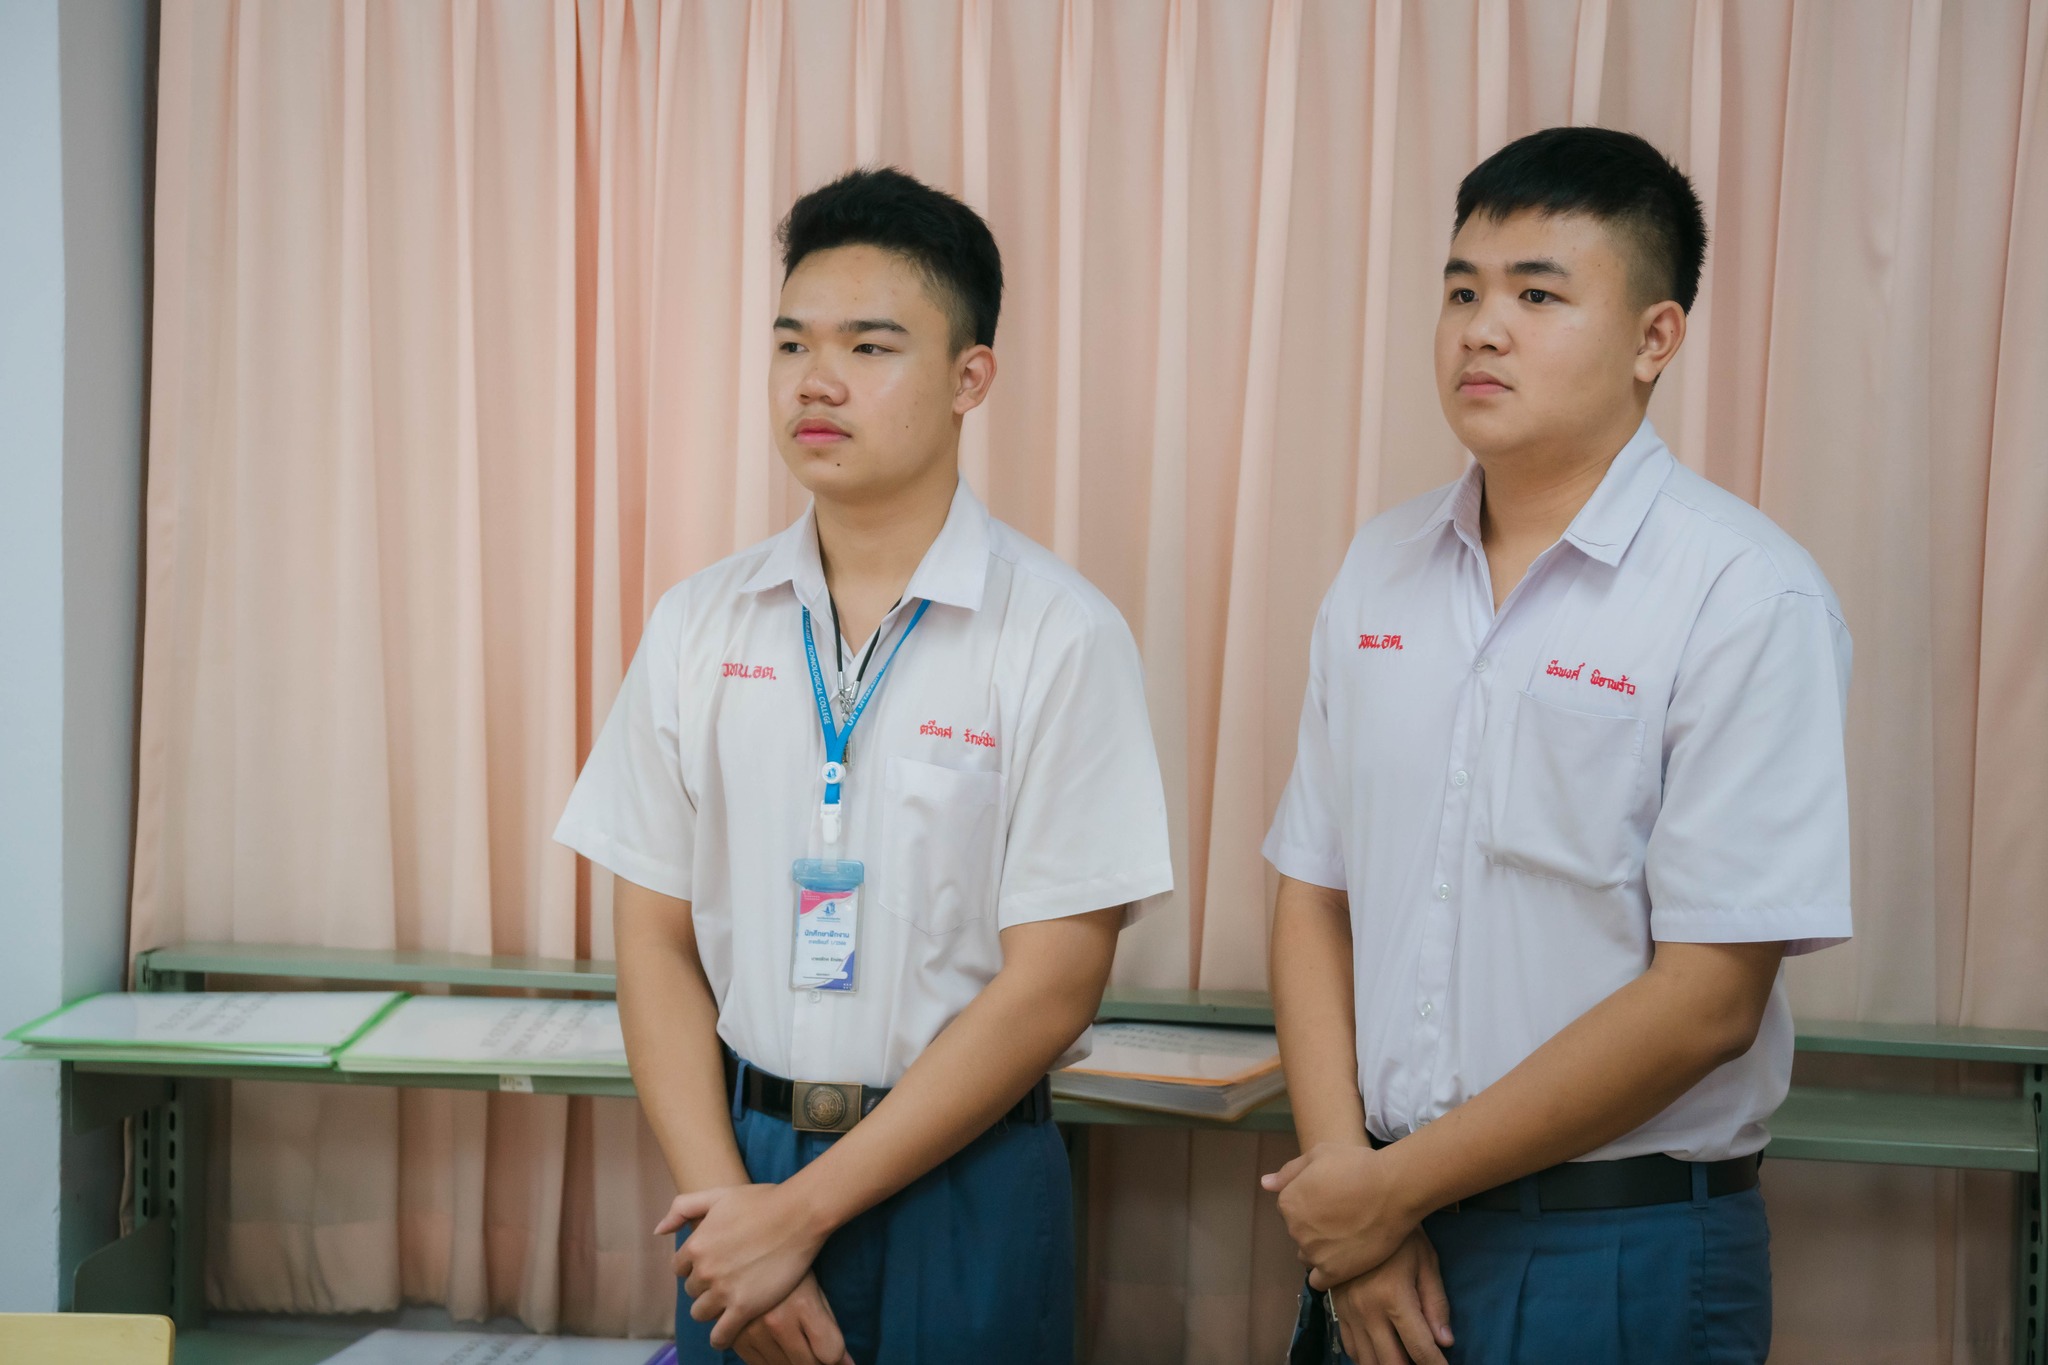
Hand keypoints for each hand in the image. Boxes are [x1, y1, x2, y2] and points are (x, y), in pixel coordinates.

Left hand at [659, 1183, 829, 1349]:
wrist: (799, 1214)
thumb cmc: (762, 1201)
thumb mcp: (718, 1195)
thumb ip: (683, 1208)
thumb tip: (658, 1231)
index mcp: (696, 1245)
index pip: (680, 1268)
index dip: (696, 1267)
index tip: (713, 1265)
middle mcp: (705, 1270)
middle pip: (692, 1291)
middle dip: (706, 1287)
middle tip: (727, 1280)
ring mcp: (724, 1291)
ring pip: (701, 1313)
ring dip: (712, 1309)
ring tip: (729, 1303)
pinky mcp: (744, 1307)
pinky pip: (721, 1335)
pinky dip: (721, 1338)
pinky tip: (728, 1332)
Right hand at [729, 1272, 853, 1364]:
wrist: (745, 1250)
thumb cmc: (790, 1270)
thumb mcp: (815, 1292)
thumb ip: (829, 1330)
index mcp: (803, 1304)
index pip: (830, 1353)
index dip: (837, 1357)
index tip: (834, 1354)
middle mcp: (777, 1320)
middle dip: (816, 1361)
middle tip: (813, 1346)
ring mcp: (753, 1330)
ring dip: (792, 1361)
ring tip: (792, 1339)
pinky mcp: (735, 1337)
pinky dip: (771, 1360)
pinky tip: (774, 1342)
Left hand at [1262, 1143, 1421, 1289]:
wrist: (1392, 1189)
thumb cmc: (1356, 1165)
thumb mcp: (1319, 1155)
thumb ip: (1289, 1172)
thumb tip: (1265, 1184)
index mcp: (1288, 1202)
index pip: (1291, 1210)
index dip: (1312, 1204)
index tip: (1332, 1200)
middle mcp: (1295, 1230)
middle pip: (1300, 1233)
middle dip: (1316, 1227)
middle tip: (1344, 1218)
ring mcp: (1313, 1253)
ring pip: (1309, 1256)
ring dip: (1321, 1251)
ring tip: (1347, 1239)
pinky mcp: (1333, 1272)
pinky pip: (1319, 1281)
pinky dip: (1327, 1273)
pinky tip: (1343, 1262)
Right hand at [1327, 1229, 1452, 1363]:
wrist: (1359, 1209)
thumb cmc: (1402, 1234)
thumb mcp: (1426, 1262)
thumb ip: (1436, 1303)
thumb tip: (1445, 1341)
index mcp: (1394, 1297)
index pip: (1419, 1347)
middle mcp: (1367, 1309)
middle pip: (1391, 1362)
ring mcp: (1348, 1310)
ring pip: (1366, 1359)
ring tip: (1403, 1362)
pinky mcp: (1337, 1307)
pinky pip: (1349, 1345)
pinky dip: (1365, 1357)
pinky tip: (1378, 1354)